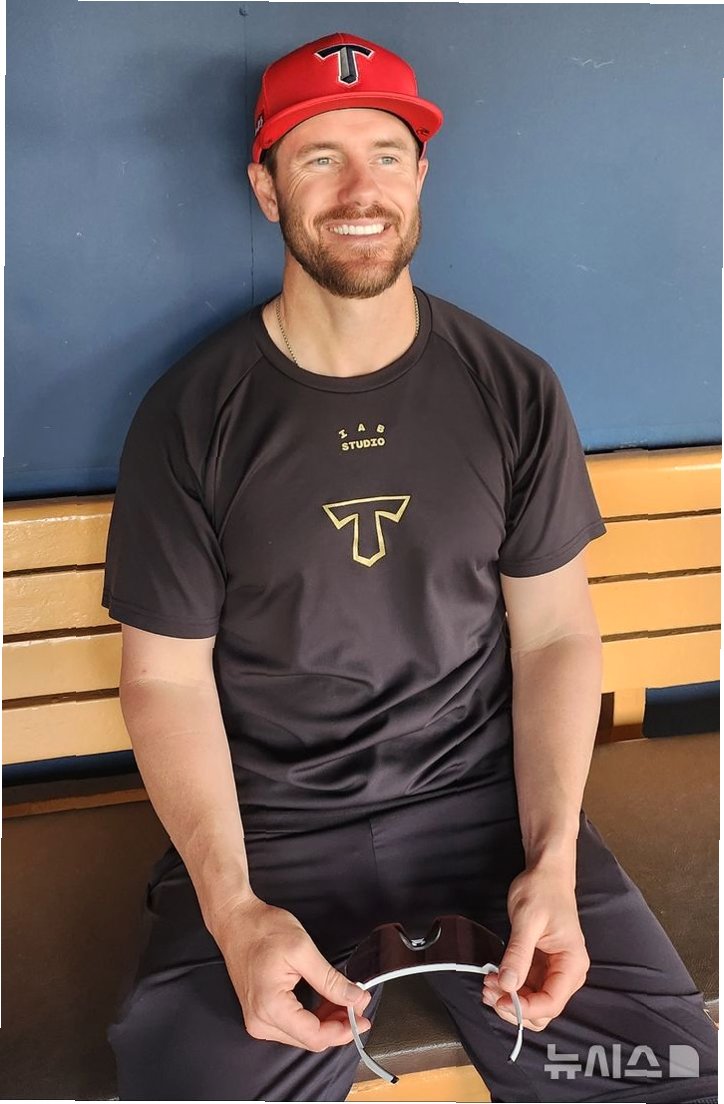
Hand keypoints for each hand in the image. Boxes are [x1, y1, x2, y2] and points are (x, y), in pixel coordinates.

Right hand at [212, 893, 371, 1050]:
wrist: (235, 920)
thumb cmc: (262, 930)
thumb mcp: (302, 950)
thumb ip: (330, 980)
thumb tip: (355, 998)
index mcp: (270, 1008)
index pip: (315, 1036)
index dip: (343, 1030)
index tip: (363, 1017)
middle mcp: (261, 1022)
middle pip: (309, 1039)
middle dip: (338, 1025)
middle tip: (358, 1003)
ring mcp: (258, 1019)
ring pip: (302, 1034)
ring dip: (327, 1021)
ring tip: (346, 1000)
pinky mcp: (260, 1013)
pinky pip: (292, 1025)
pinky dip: (312, 1016)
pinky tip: (327, 1002)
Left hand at [481, 865, 588, 1031]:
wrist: (545, 873)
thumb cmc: (542, 890)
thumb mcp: (527, 921)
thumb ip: (518, 954)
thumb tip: (508, 985)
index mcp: (572, 964)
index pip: (552, 1003)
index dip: (526, 1008)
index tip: (500, 1000)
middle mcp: (567, 972)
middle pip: (544, 1010)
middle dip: (516, 1007)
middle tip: (489, 991)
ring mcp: (554, 970)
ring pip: (533, 1001)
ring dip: (510, 998)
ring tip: (488, 982)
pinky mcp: (541, 965)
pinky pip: (527, 987)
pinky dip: (510, 987)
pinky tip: (494, 976)